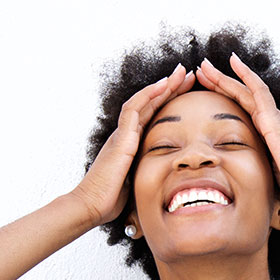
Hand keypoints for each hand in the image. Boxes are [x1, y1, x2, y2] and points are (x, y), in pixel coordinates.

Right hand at [72, 63, 194, 225]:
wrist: (92, 206)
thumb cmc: (112, 200)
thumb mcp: (139, 183)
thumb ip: (151, 175)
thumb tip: (171, 182)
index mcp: (131, 144)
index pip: (153, 116)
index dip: (169, 102)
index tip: (186, 91)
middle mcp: (126, 134)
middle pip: (150, 104)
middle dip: (170, 88)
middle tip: (187, 73)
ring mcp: (122, 134)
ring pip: (143, 101)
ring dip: (163, 85)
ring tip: (180, 73)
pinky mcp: (121, 138)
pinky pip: (133, 109)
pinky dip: (148, 95)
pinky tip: (163, 85)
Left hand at [195, 53, 279, 205]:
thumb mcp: (266, 170)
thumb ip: (254, 164)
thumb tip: (239, 175)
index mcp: (265, 131)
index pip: (240, 108)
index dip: (223, 96)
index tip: (208, 87)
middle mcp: (269, 119)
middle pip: (239, 95)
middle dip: (218, 82)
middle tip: (201, 70)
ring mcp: (271, 116)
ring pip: (243, 89)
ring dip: (223, 76)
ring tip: (205, 65)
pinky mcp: (273, 118)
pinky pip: (258, 90)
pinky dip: (245, 74)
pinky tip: (233, 62)